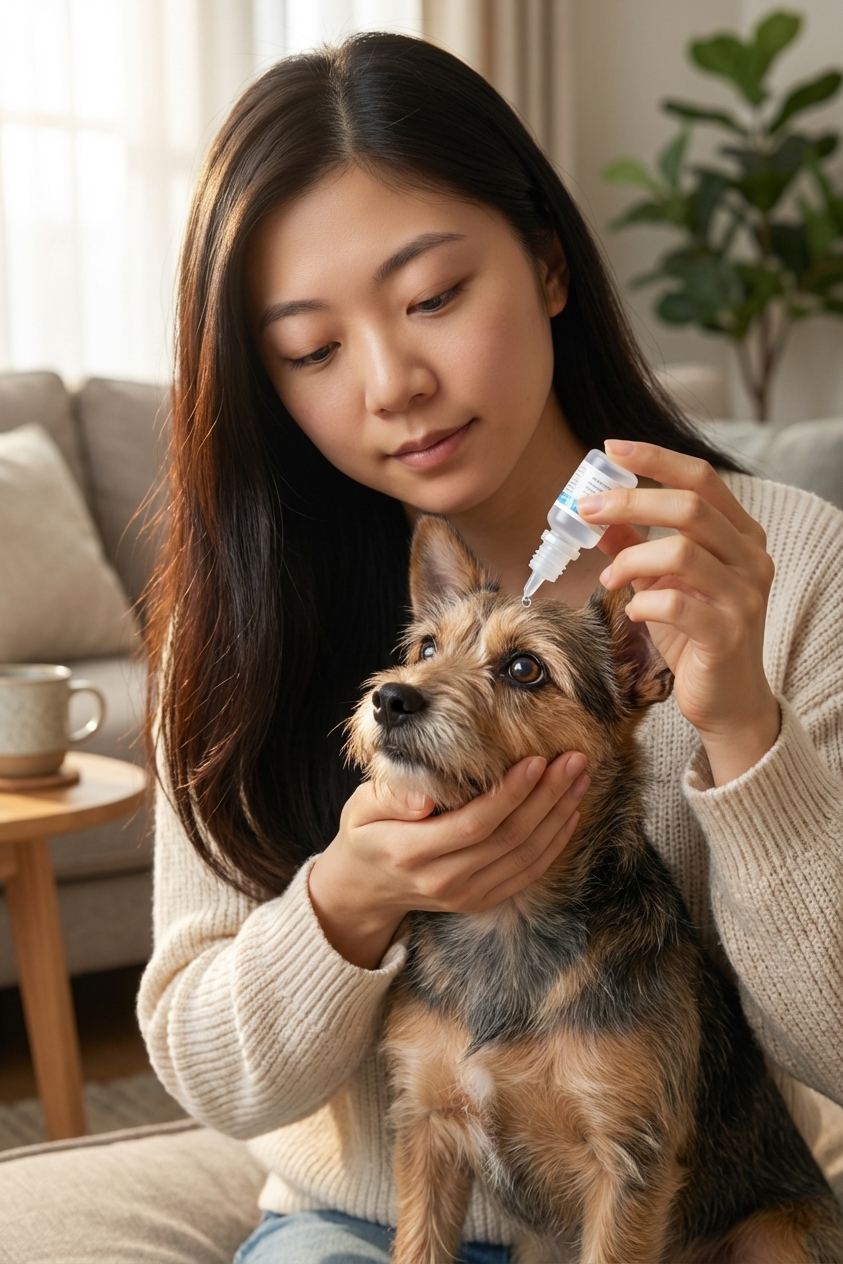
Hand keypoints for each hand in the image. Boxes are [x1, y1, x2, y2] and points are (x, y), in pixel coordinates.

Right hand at [308, 753, 588, 968]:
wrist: (364, 889)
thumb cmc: (365, 833)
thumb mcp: (361, 808)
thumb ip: (391, 799)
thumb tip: (426, 796)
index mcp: (411, 852)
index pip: (473, 824)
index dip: (510, 795)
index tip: (537, 761)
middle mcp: (442, 880)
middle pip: (508, 839)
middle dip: (547, 797)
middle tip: (573, 761)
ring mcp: (465, 895)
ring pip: (525, 856)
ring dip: (558, 816)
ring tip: (579, 779)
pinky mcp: (481, 901)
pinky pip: (527, 874)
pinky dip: (554, 844)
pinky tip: (570, 814)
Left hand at [577, 440, 779, 787]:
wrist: (727, 700)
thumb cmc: (694, 635)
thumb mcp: (663, 582)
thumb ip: (636, 546)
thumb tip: (596, 513)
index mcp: (741, 535)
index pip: (701, 478)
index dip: (654, 459)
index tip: (609, 450)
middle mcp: (751, 558)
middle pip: (690, 507)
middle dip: (629, 502)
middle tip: (586, 510)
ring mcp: (744, 595)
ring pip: (681, 552)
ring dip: (630, 560)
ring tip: (608, 578)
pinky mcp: (728, 634)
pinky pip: (676, 603)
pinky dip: (642, 602)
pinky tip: (631, 611)